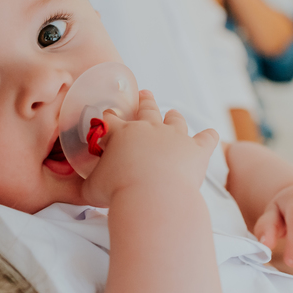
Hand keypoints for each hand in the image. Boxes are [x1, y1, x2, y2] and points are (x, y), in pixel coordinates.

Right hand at [82, 90, 219, 208]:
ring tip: (173, 113)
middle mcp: (149, 129)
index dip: (108, 117)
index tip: (108, 115)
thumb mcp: (92, 187)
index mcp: (122, 133)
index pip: (111, 119)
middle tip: (145, 94)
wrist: (153, 197)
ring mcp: (175, 137)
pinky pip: (206, 139)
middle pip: (147, 109)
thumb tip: (80, 186)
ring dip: (174, 116)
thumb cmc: (118, 192)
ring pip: (176, 120)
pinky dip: (209, 137)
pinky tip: (212, 134)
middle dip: (145, 101)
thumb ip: (87, 182)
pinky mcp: (196, 150)